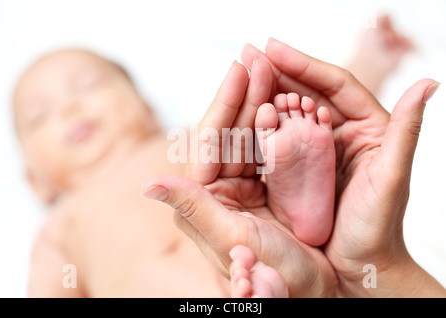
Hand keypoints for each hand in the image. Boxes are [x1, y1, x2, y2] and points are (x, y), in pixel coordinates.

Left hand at [141, 59, 336, 296]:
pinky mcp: (265, 187)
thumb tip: (149, 184)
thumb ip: (192, 208)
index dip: (225, 103)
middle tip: (258, 59)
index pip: (211, 141)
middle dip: (244, 95)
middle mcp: (218, 189)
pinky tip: (286, 102)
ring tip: (272, 70)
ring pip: (249, 135)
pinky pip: (269, 148)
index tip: (239, 69)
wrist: (307, 293)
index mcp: (204, 199)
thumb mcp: (231, 239)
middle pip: (230, 132)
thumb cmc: (272, 273)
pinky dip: (277, 125)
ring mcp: (243, 186)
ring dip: (260, 102)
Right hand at [242, 38, 443, 296]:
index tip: (272, 47)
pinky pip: (282, 138)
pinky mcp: (303, 165)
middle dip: (279, 71)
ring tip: (243, 76)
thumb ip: (408, 130)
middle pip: (309, 91)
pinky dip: (265, 125)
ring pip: (292, 112)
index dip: (304, 63)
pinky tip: (247, 115)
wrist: (360, 263)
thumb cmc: (379, 225)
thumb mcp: (393, 177)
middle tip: (249, 53)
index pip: (335, 83)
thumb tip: (428, 82)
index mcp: (369, 125)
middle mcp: (344, 130)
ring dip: (268, 94)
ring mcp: (321, 147)